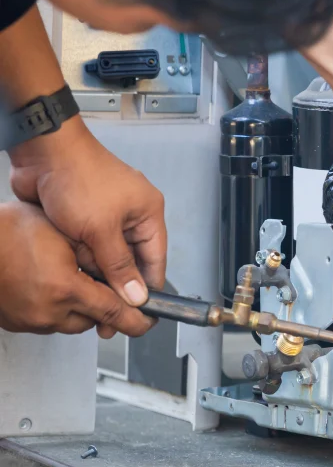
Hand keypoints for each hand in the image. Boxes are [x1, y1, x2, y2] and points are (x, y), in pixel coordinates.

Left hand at [8, 118, 167, 321]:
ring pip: (104, 256)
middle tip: (106, 311)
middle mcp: (130, 216)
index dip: (148, 288)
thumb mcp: (101, 229)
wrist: (42, 154)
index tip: (140, 313)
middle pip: (129, 261)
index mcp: (147, 213)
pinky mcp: (83, 218)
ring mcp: (105, 217)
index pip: (155, 259)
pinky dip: (77, 254)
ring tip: (80, 268)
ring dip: (91, 264)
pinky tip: (69, 259)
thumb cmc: (79, 179)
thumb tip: (136, 296)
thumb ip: (119, 266)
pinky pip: (85, 247)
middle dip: (114, 281)